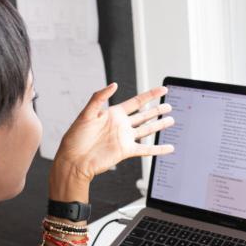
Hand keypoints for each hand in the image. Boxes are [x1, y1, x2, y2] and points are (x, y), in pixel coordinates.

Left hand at [50, 84, 174, 198]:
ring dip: (159, 125)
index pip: (136, 102)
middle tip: (169, 105)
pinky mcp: (126, 152)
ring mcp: (124, 138)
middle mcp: (121, 125)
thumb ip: (99, 97)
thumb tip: (113, 84)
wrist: (74, 160)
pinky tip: (168, 148)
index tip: (162, 89)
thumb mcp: (86, 114)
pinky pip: (146, 149)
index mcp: (113, 114)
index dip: (150, 95)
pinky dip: (158, 149)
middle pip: (144, 115)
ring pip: (147, 130)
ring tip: (171, 120)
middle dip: (157, 110)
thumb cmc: (75, 138)